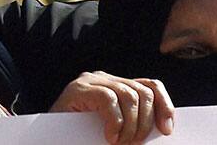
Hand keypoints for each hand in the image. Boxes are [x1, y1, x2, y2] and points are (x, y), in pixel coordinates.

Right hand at [50, 71, 174, 143]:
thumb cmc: (83, 136)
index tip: (167, 130)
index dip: (164, 106)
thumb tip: (164, 129)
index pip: (150, 86)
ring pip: (129, 96)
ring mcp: (90, 81)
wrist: (49, 137)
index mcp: (116, 86)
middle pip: (143, 92)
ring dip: (130, 127)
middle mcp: (104, 78)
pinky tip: (109, 137)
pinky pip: (108, 100)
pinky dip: (115, 122)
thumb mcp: (116, 129)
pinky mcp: (78, 88)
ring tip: (120, 143)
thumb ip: (133, 122)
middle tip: (134, 144)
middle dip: (145, 123)